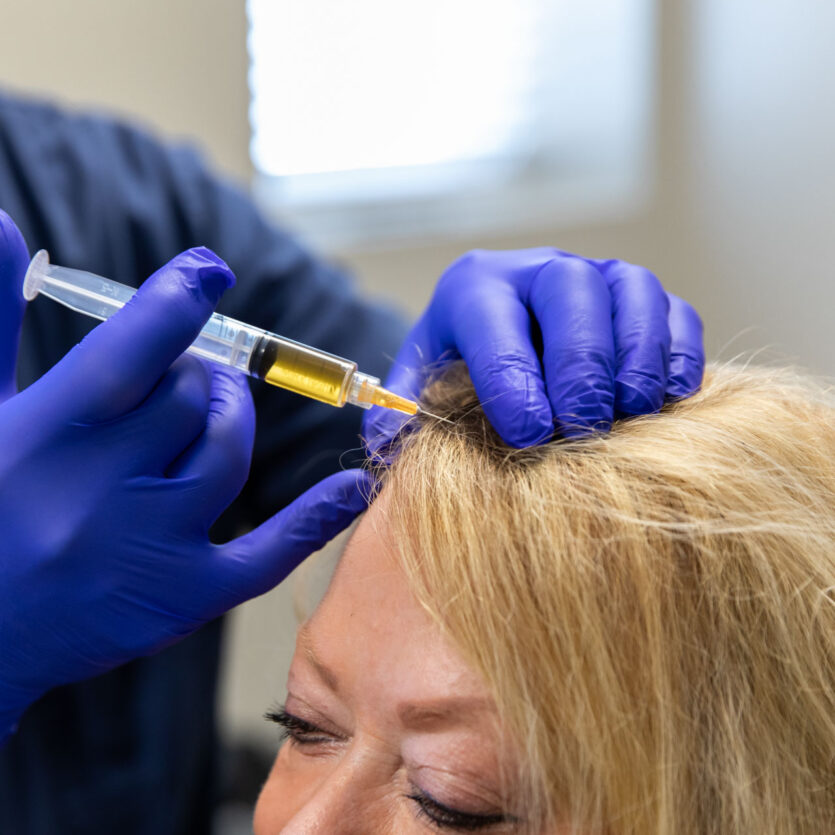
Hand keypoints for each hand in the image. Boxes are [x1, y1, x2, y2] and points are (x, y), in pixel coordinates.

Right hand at [0, 211, 367, 738]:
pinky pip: (268, 554)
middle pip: (193, 396)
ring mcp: (149, 546)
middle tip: (183, 374)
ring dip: (228, 420)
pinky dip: (317, 518)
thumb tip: (5, 222)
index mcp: (48, 432)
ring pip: (227, 453)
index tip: (209, 272)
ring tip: (208, 411)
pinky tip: (353, 489)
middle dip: (195, 374)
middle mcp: (101, 489)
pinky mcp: (182, 598)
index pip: (138, 346)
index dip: (181, 299)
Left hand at [364, 248, 703, 447]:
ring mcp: (599, 276)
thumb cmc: (461, 369)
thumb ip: (399, 411)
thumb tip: (387, 443)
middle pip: (572, 290)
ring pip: (633, 290)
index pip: (494, 319)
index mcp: (476, 286)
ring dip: (637, 354)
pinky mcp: (642, 299)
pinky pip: (675, 310)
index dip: (512, 375)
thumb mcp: (421, 383)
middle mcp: (540, 269)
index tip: (528, 432)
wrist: (503, 339)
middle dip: (580, 361)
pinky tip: (668, 397)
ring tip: (630, 413)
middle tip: (582, 425)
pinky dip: (678, 351)